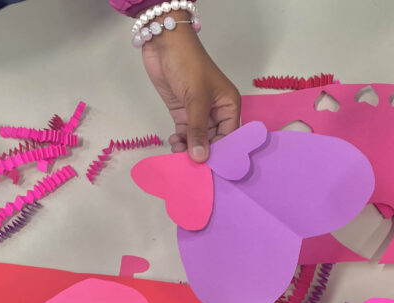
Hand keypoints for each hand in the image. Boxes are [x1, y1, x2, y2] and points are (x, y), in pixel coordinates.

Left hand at [141, 16, 240, 160]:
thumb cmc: (188, 63)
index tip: (209, 169)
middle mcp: (217, 112)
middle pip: (213, 141)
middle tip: (191, 167)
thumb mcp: (196, 98)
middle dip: (202, 153)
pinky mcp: (183, 112)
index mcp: (229, 106)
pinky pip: (185, 134)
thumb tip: (200, 158)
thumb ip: (197, 130)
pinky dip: (180, 141)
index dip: (221, 153)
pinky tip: (174, 144)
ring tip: (178, 154)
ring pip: (197, 140)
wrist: (164, 42)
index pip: (229, 137)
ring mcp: (198, 113)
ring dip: (188, 149)